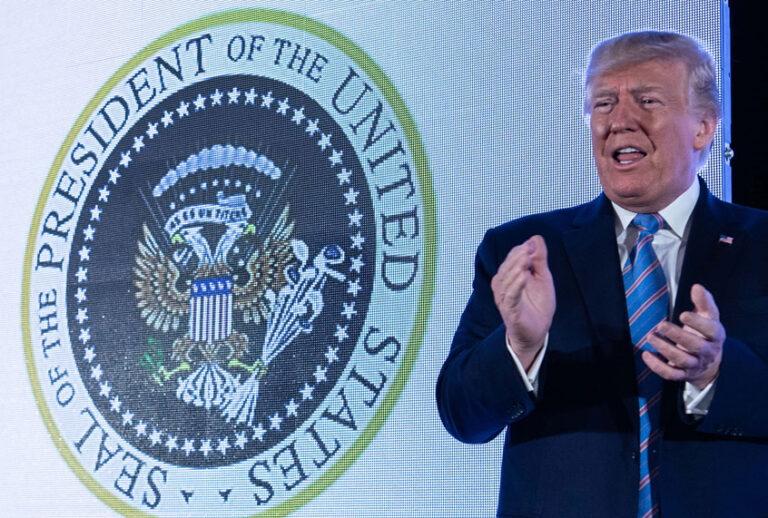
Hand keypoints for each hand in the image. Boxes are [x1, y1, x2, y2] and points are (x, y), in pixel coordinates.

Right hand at [491, 235, 555, 369]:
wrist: (537, 331)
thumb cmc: (537, 304)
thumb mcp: (542, 277)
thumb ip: (539, 259)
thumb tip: (535, 238)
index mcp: (509, 276)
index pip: (512, 258)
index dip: (521, 250)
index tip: (532, 244)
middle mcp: (503, 285)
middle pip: (507, 267)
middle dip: (517, 257)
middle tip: (528, 249)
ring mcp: (505, 298)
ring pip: (506, 280)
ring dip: (515, 268)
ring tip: (526, 258)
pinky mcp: (509, 310)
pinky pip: (510, 296)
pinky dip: (516, 285)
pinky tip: (523, 276)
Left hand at [644, 284, 723, 389]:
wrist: (709, 362)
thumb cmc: (705, 333)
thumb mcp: (708, 316)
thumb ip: (704, 301)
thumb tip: (697, 287)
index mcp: (715, 335)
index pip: (711, 330)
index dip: (698, 323)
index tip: (683, 314)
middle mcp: (707, 352)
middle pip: (695, 346)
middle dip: (677, 335)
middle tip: (661, 325)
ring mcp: (694, 365)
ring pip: (681, 360)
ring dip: (664, 349)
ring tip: (650, 336)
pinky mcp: (683, 374)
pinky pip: (671, 374)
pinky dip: (657, 366)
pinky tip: (646, 355)